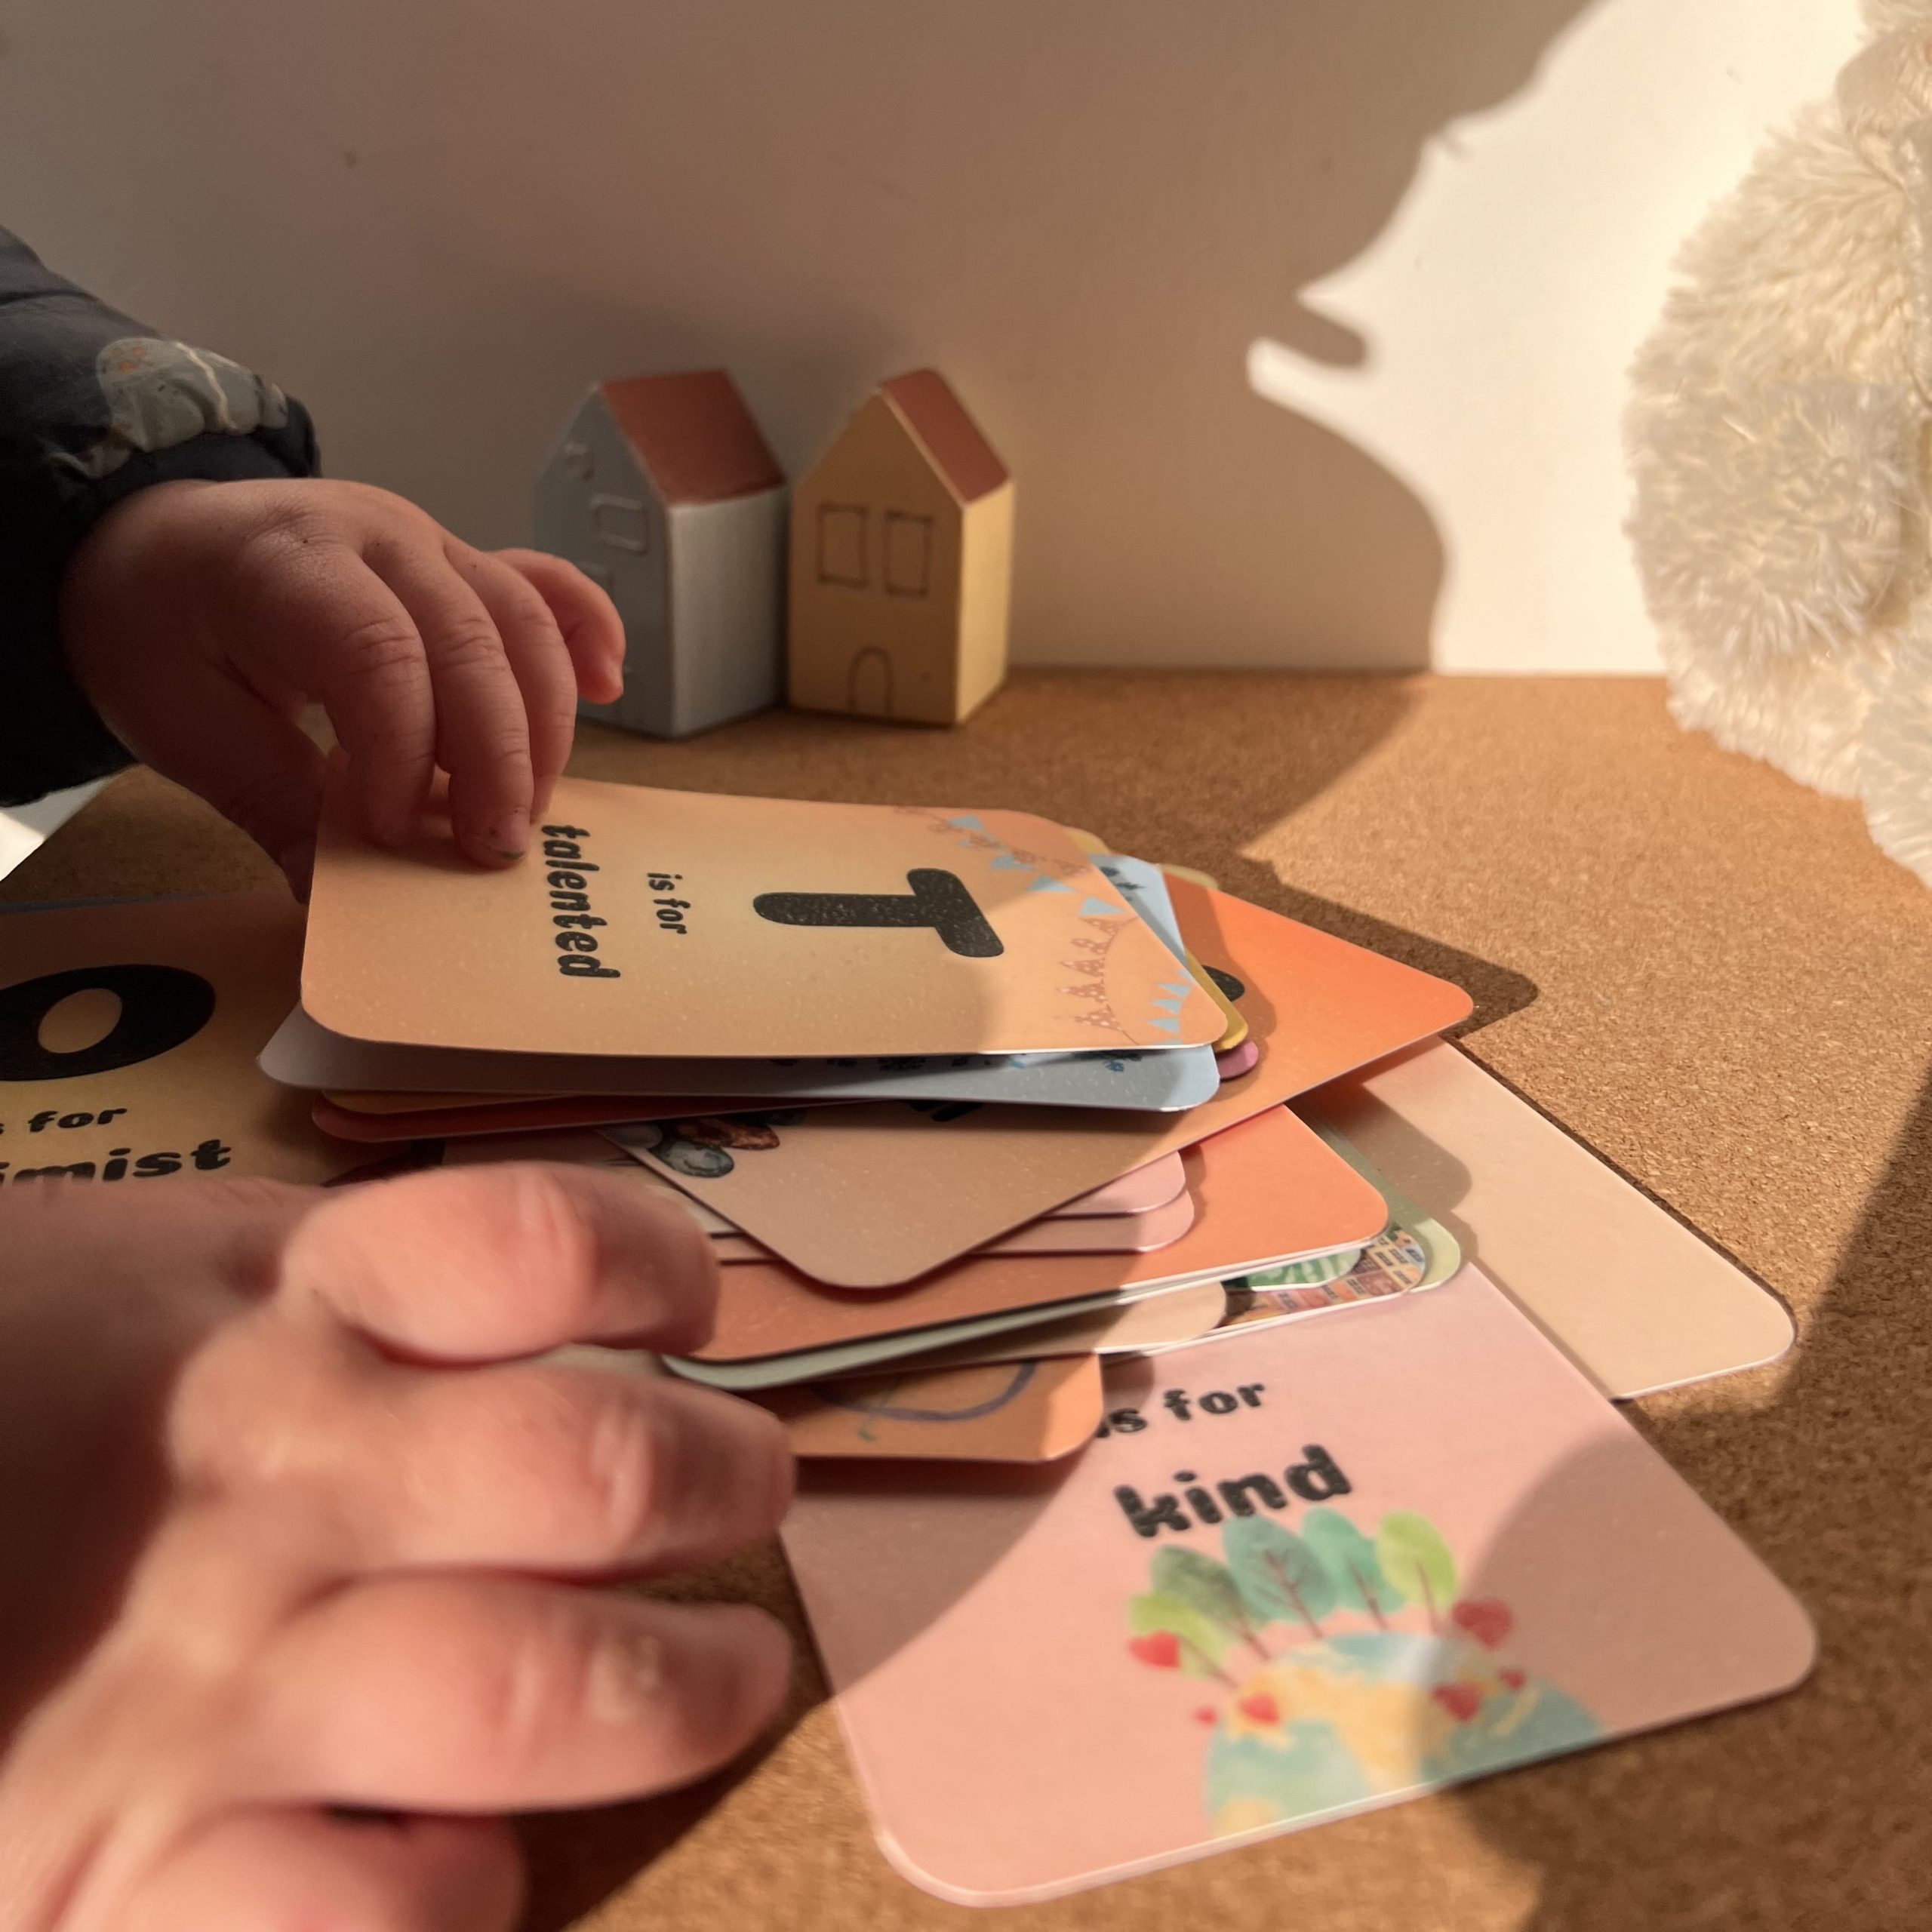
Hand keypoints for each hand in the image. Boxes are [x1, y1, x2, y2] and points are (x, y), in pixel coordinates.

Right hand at [0, 1164, 791, 1931]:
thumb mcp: (134, 1262)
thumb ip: (317, 1267)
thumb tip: (524, 1285)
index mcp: (282, 1309)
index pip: (543, 1241)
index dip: (657, 1266)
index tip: (689, 1313)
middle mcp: (286, 1481)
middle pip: (599, 1467)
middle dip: (717, 1482)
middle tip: (739, 1491)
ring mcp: (229, 1680)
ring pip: (544, 1689)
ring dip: (680, 1689)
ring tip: (724, 1673)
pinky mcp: (148, 1867)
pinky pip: (381, 1910)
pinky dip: (463, 1892)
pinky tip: (476, 1857)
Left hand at [58, 478, 626, 889]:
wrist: (155, 551)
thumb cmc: (162, 632)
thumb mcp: (180, 724)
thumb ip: (269, 800)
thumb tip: (333, 898)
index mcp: (285, 563)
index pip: (376, 651)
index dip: (401, 751)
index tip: (386, 831)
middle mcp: (375, 535)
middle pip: (472, 639)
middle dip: (495, 757)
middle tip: (489, 851)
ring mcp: (431, 544)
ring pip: (523, 623)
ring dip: (542, 728)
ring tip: (521, 813)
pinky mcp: (464, 564)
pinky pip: (545, 587)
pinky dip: (587, 634)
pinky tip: (610, 689)